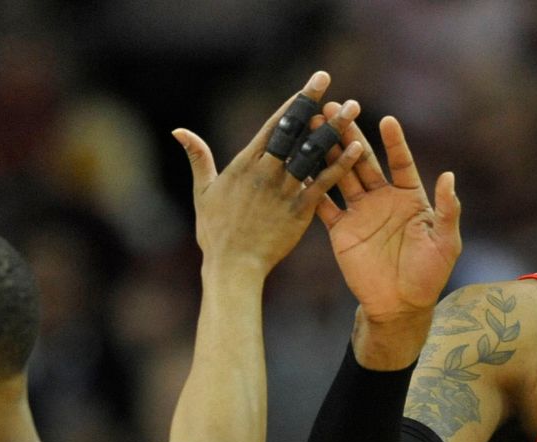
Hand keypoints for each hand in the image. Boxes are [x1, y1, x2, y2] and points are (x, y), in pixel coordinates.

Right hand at [173, 71, 362, 279]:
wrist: (233, 266)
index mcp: (245, 163)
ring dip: (334, 128)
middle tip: (328, 80)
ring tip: (353, 108)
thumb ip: (198, 158)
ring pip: (313, 151)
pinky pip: (325, 183)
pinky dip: (342, 164)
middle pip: (293, 130)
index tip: (310, 83)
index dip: (294, 101)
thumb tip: (179, 131)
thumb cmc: (215, 232)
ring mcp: (285, 189)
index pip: (274, 124)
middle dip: (311, 103)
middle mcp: (266, 171)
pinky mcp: (300, 210)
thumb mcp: (202, 191)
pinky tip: (358, 147)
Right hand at [319, 114, 461, 325]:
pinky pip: (325, 206)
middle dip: (350, 135)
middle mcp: (382, 199)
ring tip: (313, 127)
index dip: (394, 143)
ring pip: (341, 175)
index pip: (401, 162)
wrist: (401, 306)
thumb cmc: (430, 275)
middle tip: (336, 108)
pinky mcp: (341, 231)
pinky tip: (300, 167)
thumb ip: (446, 210)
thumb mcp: (445, 242)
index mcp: (409, 197)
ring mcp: (360, 213)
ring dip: (327, 152)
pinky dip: (313, 188)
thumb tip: (449, 177)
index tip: (386, 120)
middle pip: (364, 161)